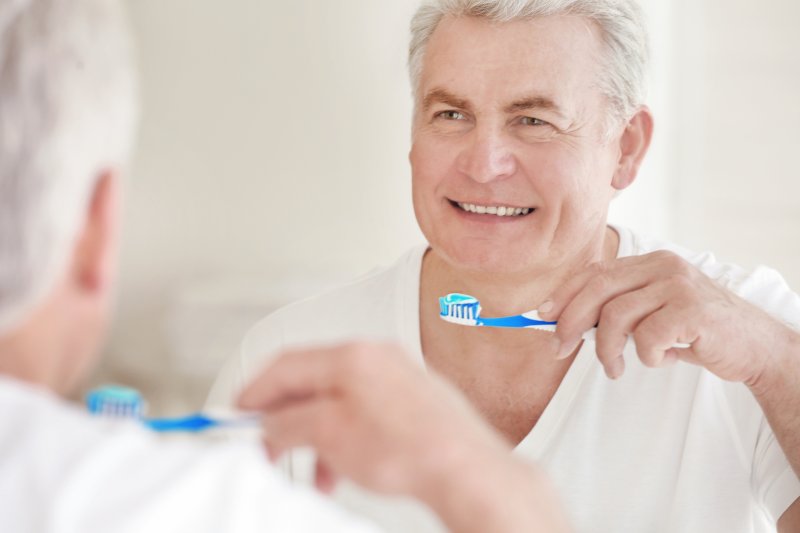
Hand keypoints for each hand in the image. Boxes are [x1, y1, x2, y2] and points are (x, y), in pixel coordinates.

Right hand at [237, 341, 509, 495]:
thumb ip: (289, 423)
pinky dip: (342, 439)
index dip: (255, 391)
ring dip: (314, 437)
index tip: (237, 414)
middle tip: (266, 444)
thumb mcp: (330, 435)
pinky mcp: (410, 400)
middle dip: (283, 418)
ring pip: (336, 403)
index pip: (286, 364)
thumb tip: (268, 423)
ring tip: (310, 471)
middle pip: (310, 382)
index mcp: (352, 355)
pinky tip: (339, 470)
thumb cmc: (412, 449)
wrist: (466, 470)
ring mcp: (396, 377)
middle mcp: (375, 358)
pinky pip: (361, 414)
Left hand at [539, 251, 790, 383]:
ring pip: (616, 316)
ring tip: (614, 368)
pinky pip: (647, 336)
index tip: (542, 316)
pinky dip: (646, 356)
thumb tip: (560, 322)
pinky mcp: (692, 310)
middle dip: (570, 322)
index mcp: (648, 263)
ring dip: (606, 350)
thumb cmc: (694, 331)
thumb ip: (615, 311)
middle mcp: (662, 267)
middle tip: (560, 349)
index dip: (563, 294)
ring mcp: (678, 285)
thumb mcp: (651, 314)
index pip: (594, 273)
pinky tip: (661, 360)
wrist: (752, 346)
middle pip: (597, 289)